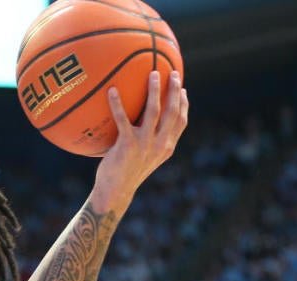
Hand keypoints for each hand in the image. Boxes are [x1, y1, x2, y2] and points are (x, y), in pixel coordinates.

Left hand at [91, 70, 188, 208]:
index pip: (181, 122)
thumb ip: (150, 142)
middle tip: (173, 73)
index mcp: (167, 147)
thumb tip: (143, 124)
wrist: (116, 191)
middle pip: (173, 111)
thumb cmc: (127, 173)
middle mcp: (160, 144)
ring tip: (152, 74)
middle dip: (174, 90)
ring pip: (154, 111)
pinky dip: (117, 104)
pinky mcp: (127, 145)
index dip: (184, 104)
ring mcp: (144, 144)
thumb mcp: (145, 158)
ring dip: (154, 90)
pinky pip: (122, 119)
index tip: (183, 89)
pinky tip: (112, 91)